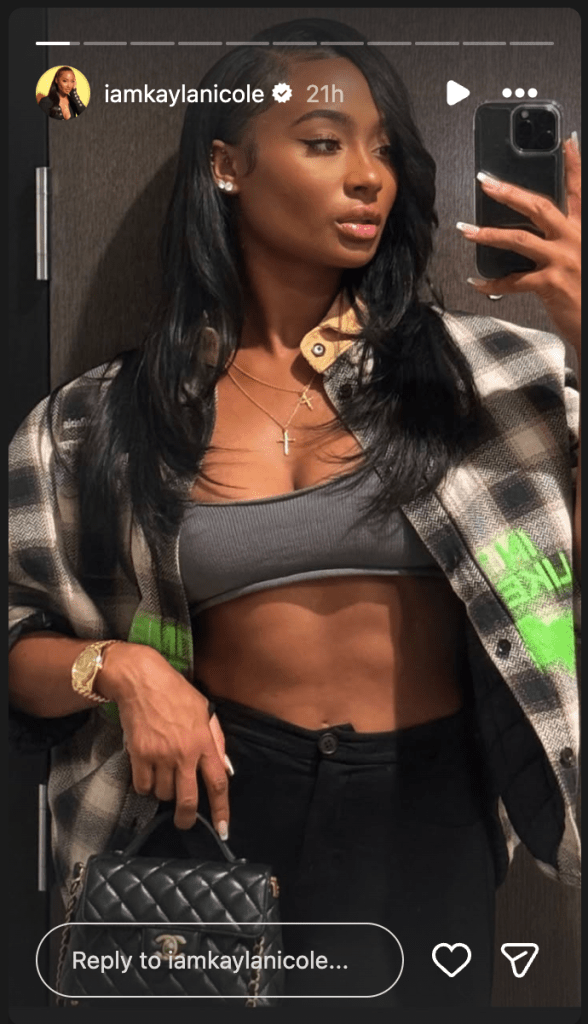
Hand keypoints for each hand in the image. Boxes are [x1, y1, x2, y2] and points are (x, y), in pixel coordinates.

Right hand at [100, 642, 230, 835]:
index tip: (222, 829)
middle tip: (183, 822)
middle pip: (187, 799)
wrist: (142, 681)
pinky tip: (147, 773)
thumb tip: (225, 769)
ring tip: (163, 776)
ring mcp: (160, 755)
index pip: (218, 783)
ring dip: (163, 792)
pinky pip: (142, 786)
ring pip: (162, 794)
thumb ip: (216, 741)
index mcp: (204, 742)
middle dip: (186, 818)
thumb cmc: (177, 693)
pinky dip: (145, 786)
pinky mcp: (139, 755)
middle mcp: (184, 753)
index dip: (221, 810)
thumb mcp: (205, 711)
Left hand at [457, 136, 580, 357]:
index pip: (578, 191)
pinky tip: (476, 283)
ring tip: (466, 230)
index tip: (567, 141)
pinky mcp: (550, 284)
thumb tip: (538, 232)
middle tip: (485, 182)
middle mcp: (573, 240)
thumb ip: (566, 239)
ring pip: (518, 239)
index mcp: (583, 230)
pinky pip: (512, 281)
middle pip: (538, 206)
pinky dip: (491, 283)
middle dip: (508, 192)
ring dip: (487, 234)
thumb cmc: (586, 291)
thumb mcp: (582, 255)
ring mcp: (561, 260)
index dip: (573, 164)